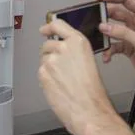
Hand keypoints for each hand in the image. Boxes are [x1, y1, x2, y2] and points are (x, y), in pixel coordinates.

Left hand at [38, 18, 118, 134]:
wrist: (88, 109)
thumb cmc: (93, 92)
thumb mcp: (88, 62)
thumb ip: (74, 52)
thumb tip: (64, 52)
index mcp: (78, 42)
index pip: (58, 25)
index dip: (49, 27)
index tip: (45, 29)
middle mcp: (63, 48)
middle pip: (47, 44)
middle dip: (51, 54)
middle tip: (60, 68)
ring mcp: (51, 60)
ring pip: (43, 60)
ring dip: (49, 67)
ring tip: (62, 80)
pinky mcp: (42, 73)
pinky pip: (41, 72)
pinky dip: (46, 78)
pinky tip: (58, 86)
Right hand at [95, 0, 134, 91]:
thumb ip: (123, 33)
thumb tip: (105, 26)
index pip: (127, 0)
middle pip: (117, 14)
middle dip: (105, 16)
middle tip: (92, 18)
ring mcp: (133, 36)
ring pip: (114, 30)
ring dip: (106, 35)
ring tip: (98, 39)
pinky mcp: (129, 48)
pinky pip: (115, 45)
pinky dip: (109, 50)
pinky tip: (107, 56)